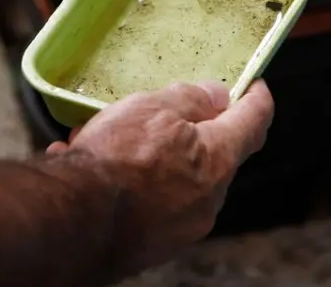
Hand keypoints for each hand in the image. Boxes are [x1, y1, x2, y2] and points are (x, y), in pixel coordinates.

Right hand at [46, 79, 274, 275]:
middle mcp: (209, 199)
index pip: (255, 122)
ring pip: (176, 179)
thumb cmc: (116, 160)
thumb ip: (190, 99)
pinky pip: (149, 203)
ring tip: (107, 140)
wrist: (74, 223)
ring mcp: (183, 226)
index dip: (257, 98)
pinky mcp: (154, 244)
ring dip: (152, 157)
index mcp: (218, 159)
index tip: (254, 86)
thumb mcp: (153, 108)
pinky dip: (130, 184)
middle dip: (190, 131)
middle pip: (213, 154)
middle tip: (161, 111)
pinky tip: (93, 169)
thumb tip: (216, 96)